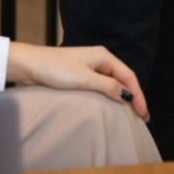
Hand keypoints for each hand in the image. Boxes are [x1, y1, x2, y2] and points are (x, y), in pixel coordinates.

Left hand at [6, 42, 149, 120]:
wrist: (29, 65)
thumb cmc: (55, 69)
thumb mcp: (84, 79)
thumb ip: (108, 86)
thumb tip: (127, 95)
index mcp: (103, 56)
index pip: (129, 76)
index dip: (138, 95)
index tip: (143, 113)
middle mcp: (99, 59)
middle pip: (123, 79)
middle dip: (134, 97)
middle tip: (143, 116)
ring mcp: (90, 66)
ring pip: (113, 82)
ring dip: (123, 97)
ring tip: (132, 113)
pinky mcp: (81, 74)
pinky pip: (103, 85)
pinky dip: (111, 95)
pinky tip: (113, 105)